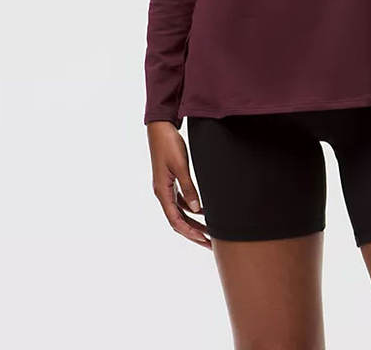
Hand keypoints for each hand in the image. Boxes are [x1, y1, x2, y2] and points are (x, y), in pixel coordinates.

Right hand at [147, 121, 211, 248]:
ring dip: (194, 222)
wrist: (160, 127)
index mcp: (162, 192)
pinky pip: (181, 200)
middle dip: (193, 233)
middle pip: (178, 220)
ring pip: (180, 211)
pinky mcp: (171, 180)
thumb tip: (197, 210)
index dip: (190, 233)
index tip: (204, 241)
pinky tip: (204, 211)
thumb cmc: (169, 144)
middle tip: (210, 244)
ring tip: (210, 231)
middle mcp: (163, 193)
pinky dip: (192, 208)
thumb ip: (188, 188)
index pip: (176, 220)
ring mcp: (166, 187)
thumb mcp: (180, 166)